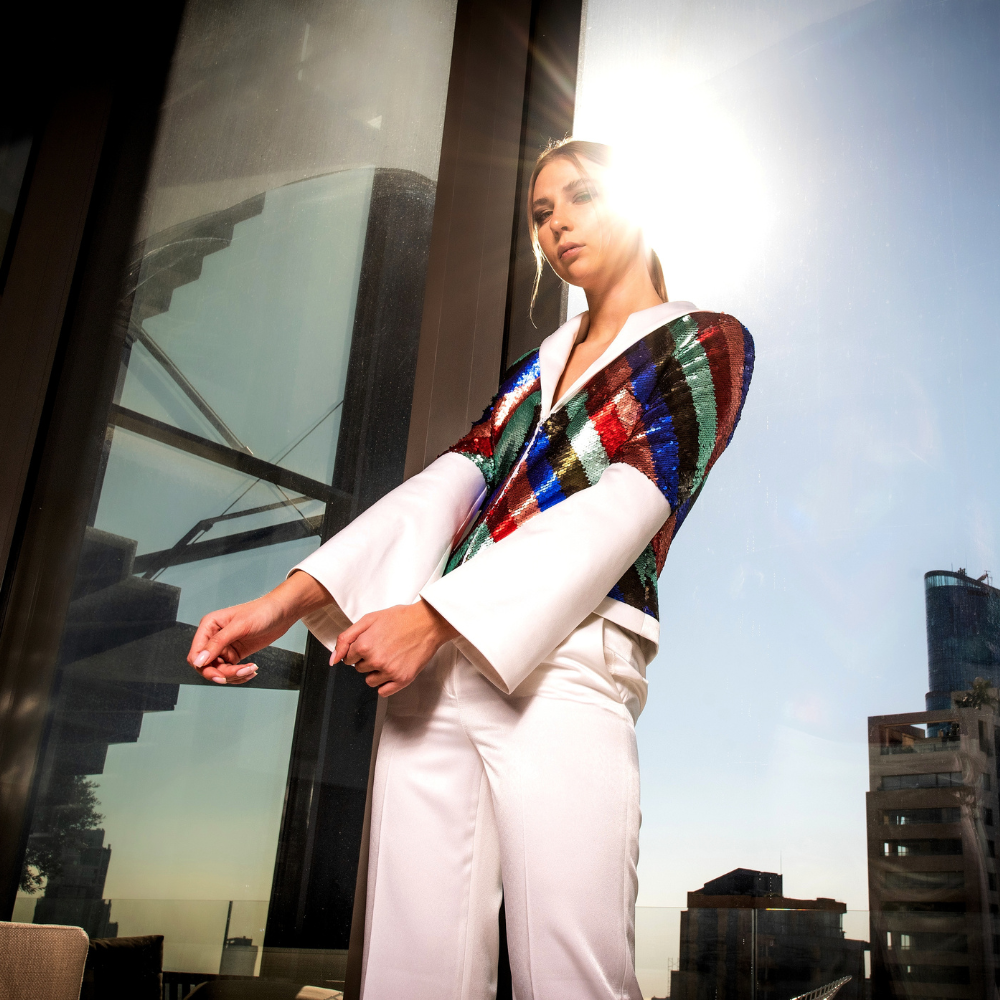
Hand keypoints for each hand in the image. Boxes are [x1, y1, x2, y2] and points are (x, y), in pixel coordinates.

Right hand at [187, 571, 330, 684]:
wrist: (281, 613)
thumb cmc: (261, 612)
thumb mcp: (239, 626)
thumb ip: (218, 643)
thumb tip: (199, 660)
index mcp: (209, 626)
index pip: (196, 653)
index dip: (203, 666)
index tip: (219, 674)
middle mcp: (214, 638)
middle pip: (206, 666)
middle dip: (222, 673)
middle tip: (240, 672)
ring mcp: (224, 647)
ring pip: (219, 671)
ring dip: (235, 674)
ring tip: (252, 669)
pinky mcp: (235, 654)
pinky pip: (231, 671)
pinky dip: (240, 674)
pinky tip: (252, 670)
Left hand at [334, 600, 457, 696]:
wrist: (428, 622)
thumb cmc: (400, 618)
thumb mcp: (369, 620)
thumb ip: (346, 638)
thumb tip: (333, 659)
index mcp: (364, 645)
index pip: (348, 658)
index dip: (358, 650)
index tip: (370, 642)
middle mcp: (375, 660)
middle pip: (358, 669)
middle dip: (367, 660)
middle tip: (383, 646)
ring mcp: (389, 671)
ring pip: (370, 681)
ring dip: (376, 672)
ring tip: (390, 656)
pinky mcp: (402, 679)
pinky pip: (383, 692)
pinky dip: (386, 683)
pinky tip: (393, 669)